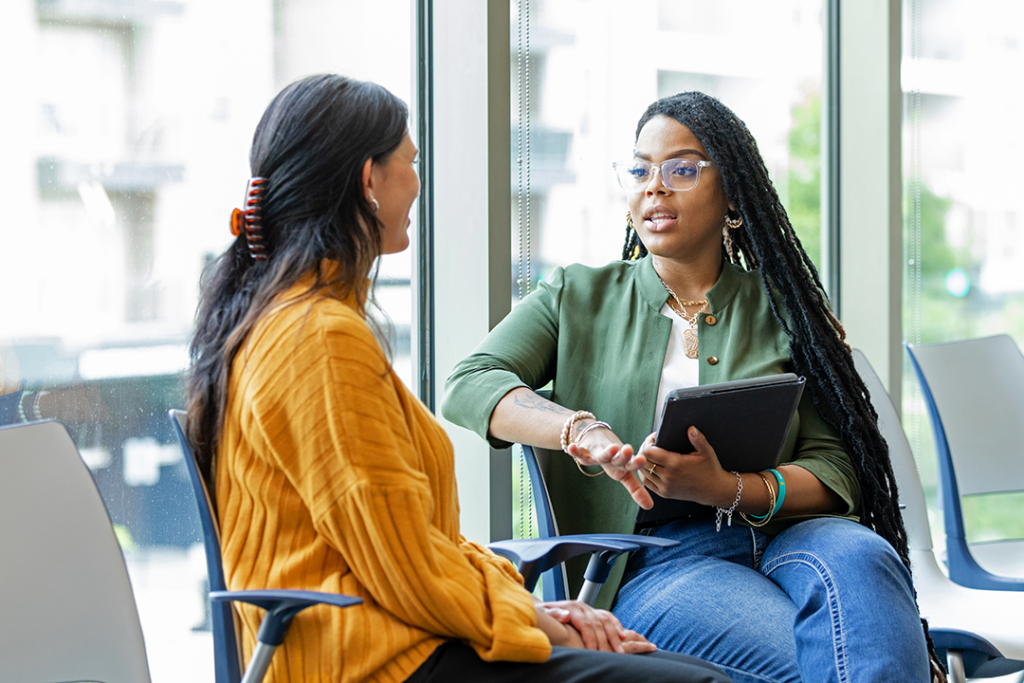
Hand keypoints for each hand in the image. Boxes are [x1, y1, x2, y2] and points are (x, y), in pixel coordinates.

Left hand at [538, 601, 655, 653]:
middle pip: (597, 624)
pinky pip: (607, 616)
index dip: (591, 638)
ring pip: (605, 620)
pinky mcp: (592, 611)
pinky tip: (622, 635)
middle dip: (605, 641)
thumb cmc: (543, 615)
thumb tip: (565, 615)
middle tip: (611, 655)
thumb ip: (554, 614)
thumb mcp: (543, 614)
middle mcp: (582, 607)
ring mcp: (588, 608)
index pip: (585, 624)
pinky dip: (616, 625)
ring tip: (620, 650)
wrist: (543, 608)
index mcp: (571, 608)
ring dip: (614, 635)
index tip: (594, 652)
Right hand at [567, 425, 653, 509]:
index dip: (636, 463)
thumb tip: (650, 506)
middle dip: (623, 455)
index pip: (630, 464)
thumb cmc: (612, 458)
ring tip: (612, 449)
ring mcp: (597, 453)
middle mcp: (611, 457)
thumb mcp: (624, 474)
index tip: (642, 460)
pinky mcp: (583, 450)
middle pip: (617, 458)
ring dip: (606, 452)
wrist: (595, 437)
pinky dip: (575, 450)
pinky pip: (578, 451)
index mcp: (622, 464)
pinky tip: (572, 448)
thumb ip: (636, 490)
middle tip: (629, 450)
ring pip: (601, 454)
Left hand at [637, 426, 736, 507]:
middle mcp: (668, 477)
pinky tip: (648, 466)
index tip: (654, 438)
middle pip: (643, 461)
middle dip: (644, 450)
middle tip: (650, 444)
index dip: (648, 443)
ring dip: (643, 462)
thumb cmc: (711, 469)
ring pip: (643, 472)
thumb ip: (698, 439)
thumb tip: (691, 428)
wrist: (714, 490)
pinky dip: (644, 474)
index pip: (649, 452)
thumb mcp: (707, 452)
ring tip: (648, 454)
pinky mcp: (665, 494)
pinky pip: (647, 483)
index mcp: (676, 464)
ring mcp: (665, 487)